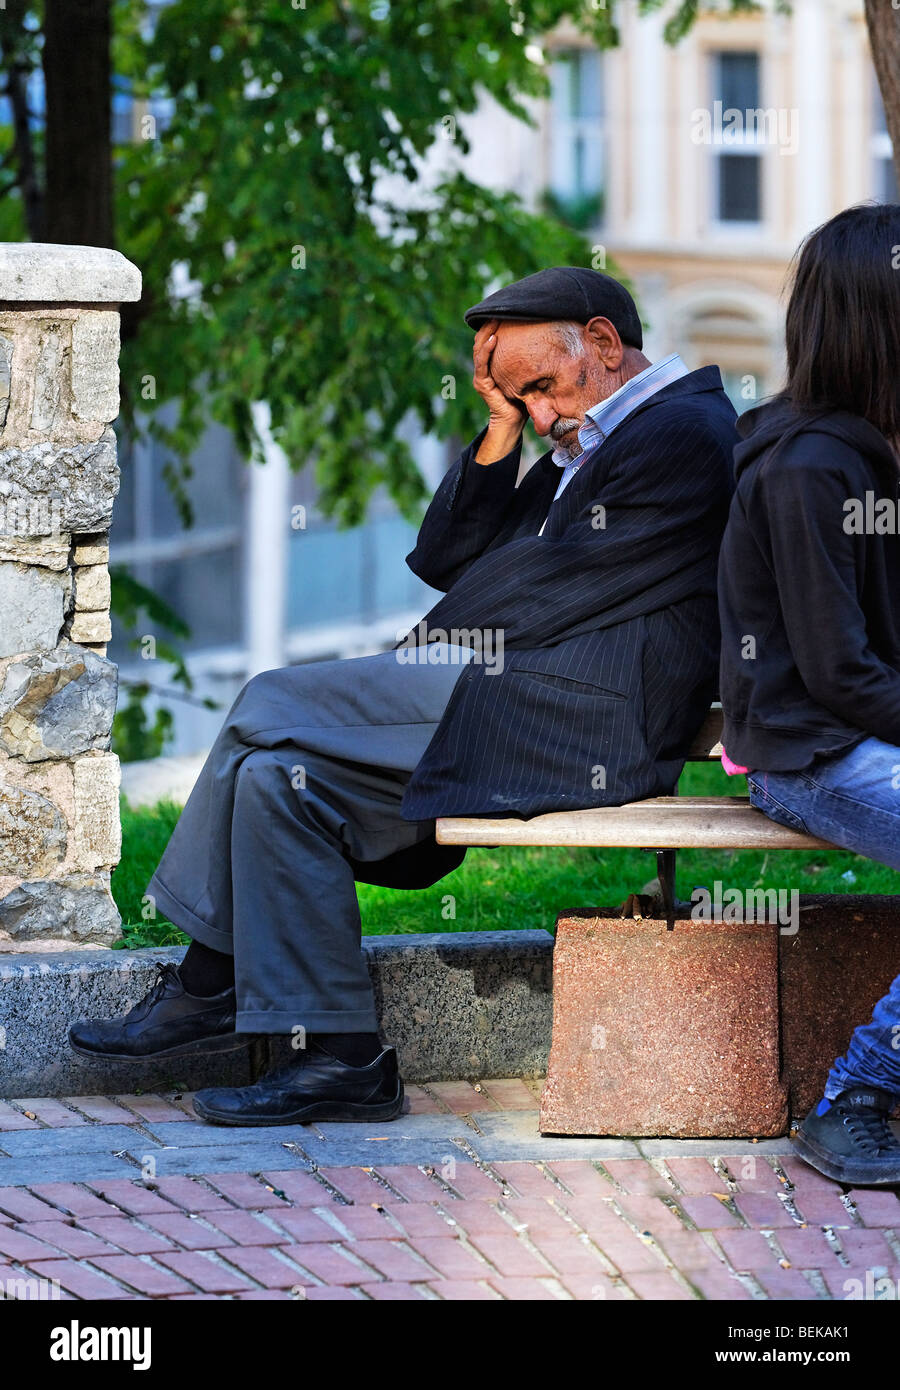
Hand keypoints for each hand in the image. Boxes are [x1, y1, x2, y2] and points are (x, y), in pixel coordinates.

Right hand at [472, 319, 526, 463]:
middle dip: (490, 322)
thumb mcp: (528, 373)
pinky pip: (482, 363)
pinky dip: (487, 350)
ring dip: (487, 331)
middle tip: (500, 307)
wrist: (514, 422)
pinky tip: (494, 338)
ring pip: (480, 347)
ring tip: (495, 318)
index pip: (491, 337)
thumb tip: (548, 338)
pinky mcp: (482, 384)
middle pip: (483, 338)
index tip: (507, 308)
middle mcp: (484, 367)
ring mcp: (481, 375)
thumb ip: (530, 359)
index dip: (496, 322)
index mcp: (493, 363)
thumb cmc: (524, 398)